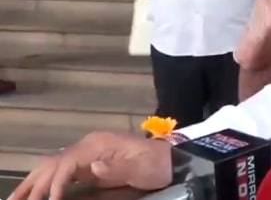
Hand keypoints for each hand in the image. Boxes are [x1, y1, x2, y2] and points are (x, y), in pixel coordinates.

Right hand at [9, 131, 171, 199]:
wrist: (168, 161)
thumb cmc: (155, 166)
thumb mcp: (141, 169)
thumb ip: (116, 169)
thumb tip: (91, 168)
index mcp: (98, 144)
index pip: (67, 163)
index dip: (55, 183)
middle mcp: (88, 145)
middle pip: (53, 163)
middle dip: (34, 184)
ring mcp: (87, 153)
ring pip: (52, 166)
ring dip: (33, 183)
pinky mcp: (87, 163)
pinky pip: (60, 172)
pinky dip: (45, 183)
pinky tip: (34, 194)